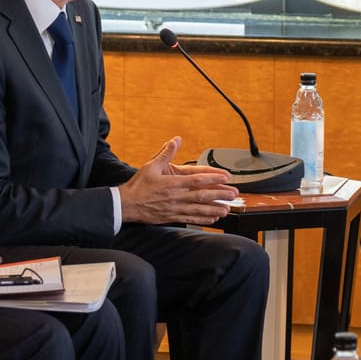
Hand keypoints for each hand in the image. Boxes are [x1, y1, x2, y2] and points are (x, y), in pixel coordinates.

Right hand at [117, 137, 235, 225]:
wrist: (126, 205)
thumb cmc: (138, 186)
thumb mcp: (151, 166)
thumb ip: (166, 153)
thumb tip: (175, 140)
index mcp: (172, 183)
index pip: (197, 180)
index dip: (213, 178)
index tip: (226, 177)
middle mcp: (176, 197)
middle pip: (203, 196)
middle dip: (220, 195)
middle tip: (234, 194)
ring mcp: (175, 208)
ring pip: (199, 210)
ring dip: (215, 209)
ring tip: (228, 208)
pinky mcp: (172, 217)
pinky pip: (191, 219)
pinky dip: (203, 219)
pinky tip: (213, 219)